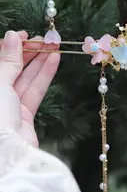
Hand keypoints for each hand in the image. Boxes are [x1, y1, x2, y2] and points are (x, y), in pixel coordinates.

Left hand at [0, 31, 59, 146]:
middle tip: (45, 39)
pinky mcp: (24, 114)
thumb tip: (13, 35)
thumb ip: (8, 60)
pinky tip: (54, 60)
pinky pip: (35, 90)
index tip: (25, 35)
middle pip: (11, 68)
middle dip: (28, 52)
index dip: (9, 46)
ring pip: (25, 78)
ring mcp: (8, 105)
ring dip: (40, 60)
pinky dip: (45, 74)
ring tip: (54, 45)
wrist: (6, 156)